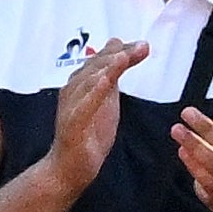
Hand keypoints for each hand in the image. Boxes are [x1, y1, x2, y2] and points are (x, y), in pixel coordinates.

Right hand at [46, 38, 152, 195]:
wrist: (69, 167)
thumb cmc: (88, 130)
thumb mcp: (108, 99)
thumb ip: (115, 75)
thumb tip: (127, 49)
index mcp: (82, 82)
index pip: (102, 59)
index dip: (122, 50)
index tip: (143, 45)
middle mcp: (74, 90)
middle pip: (96, 66)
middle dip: (119, 55)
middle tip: (141, 47)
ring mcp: (71, 107)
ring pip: (88, 82)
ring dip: (106, 68)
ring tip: (122, 57)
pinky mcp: (72, 125)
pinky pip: (82, 107)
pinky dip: (93, 93)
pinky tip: (104, 83)